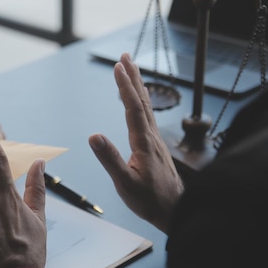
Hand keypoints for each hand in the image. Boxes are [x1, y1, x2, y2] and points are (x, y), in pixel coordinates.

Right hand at [88, 53, 182, 233]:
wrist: (174, 210)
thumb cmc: (149, 200)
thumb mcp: (124, 183)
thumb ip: (109, 159)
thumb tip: (93, 136)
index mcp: (144, 143)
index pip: (133, 108)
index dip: (125, 87)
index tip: (118, 67)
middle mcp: (152, 137)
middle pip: (142, 101)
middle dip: (132, 77)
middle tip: (125, 56)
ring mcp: (155, 141)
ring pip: (147, 107)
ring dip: (138, 86)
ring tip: (131, 69)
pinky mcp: (155, 146)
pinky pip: (148, 116)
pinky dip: (142, 101)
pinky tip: (140, 100)